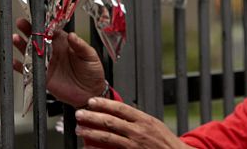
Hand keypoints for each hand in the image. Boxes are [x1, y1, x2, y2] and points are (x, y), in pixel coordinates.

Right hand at [13, 18, 106, 107]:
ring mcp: (47, 64)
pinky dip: (21, 67)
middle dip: (28, 30)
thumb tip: (72, 35)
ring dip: (22, 45)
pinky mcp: (43, 76)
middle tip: (21, 23)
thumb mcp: (90, 56)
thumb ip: (81, 46)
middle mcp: (53, 52)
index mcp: (64, 43)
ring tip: (15, 38)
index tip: (36, 18)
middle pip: (37, 39)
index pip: (51, 31)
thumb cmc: (92, 72)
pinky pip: (29, 71)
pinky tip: (15, 61)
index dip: (43, 24)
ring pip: (31, 52)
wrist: (90, 92)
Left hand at [75, 98, 190, 148]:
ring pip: (108, 137)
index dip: (104, 104)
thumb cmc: (166, 143)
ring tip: (80, 129)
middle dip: (92, 117)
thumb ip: (138, 119)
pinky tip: (88, 147)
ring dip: (91, 133)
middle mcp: (138, 132)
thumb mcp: (154, 125)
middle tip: (79, 114)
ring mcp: (134, 145)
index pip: (120, 108)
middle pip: (110, 121)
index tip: (92, 101)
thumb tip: (122, 112)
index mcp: (144, 120)